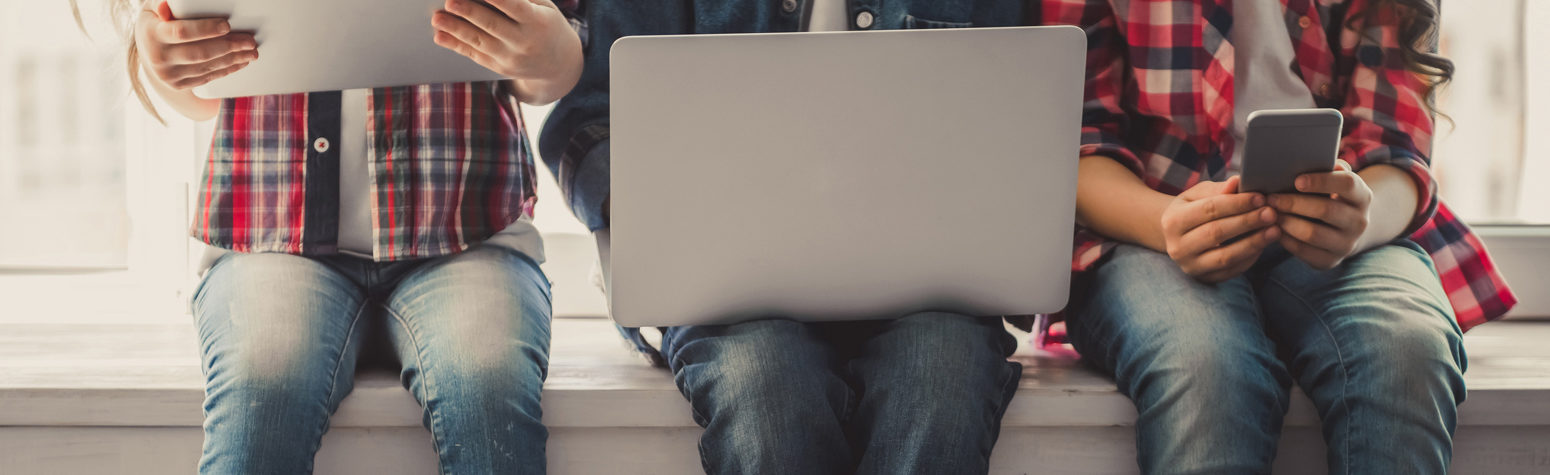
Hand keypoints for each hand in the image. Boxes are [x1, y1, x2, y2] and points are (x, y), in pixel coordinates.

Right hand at [134, 1, 256, 89]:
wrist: (148, 50)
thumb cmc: (157, 21)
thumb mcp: (154, 8)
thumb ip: (163, 3)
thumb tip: (168, 6)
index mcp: (152, 34)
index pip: (181, 32)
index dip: (206, 29)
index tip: (226, 25)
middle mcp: (158, 57)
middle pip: (199, 53)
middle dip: (229, 46)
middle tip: (250, 41)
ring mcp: (168, 74)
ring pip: (206, 67)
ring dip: (233, 59)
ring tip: (251, 51)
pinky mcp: (179, 85)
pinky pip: (207, 77)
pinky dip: (227, 69)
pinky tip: (241, 61)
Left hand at [433, 0, 580, 82]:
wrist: (559, 66)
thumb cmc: (547, 25)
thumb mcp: (544, 7)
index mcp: (537, 21)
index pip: (515, 7)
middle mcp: (524, 41)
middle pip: (493, 25)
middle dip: (469, 12)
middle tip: (450, 1)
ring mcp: (511, 58)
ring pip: (479, 41)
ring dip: (455, 29)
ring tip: (437, 18)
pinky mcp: (500, 68)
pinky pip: (475, 55)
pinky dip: (456, 45)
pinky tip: (440, 36)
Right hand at [1160, 176, 1280, 282]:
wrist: (1177, 238)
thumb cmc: (1192, 210)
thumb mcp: (1198, 195)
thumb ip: (1218, 189)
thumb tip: (1237, 182)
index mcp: (1172, 220)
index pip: (1208, 209)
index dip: (1236, 203)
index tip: (1260, 197)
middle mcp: (1177, 246)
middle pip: (1217, 232)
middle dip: (1247, 222)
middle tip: (1271, 213)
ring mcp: (1190, 266)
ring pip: (1225, 256)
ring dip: (1253, 243)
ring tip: (1275, 230)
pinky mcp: (1204, 278)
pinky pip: (1232, 270)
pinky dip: (1250, 258)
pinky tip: (1264, 244)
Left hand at [1268, 160, 1372, 269]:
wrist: (1346, 229)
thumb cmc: (1331, 196)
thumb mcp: (1335, 181)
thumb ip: (1326, 168)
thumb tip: (1305, 157)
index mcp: (1362, 196)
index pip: (1347, 184)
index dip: (1321, 181)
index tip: (1296, 180)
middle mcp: (1360, 221)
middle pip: (1325, 210)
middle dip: (1293, 203)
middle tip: (1270, 198)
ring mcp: (1347, 244)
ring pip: (1312, 233)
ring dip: (1286, 222)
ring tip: (1269, 213)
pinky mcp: (1331, 261)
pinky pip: (1304, 252)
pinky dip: (1286, 240)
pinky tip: (1273, 229)